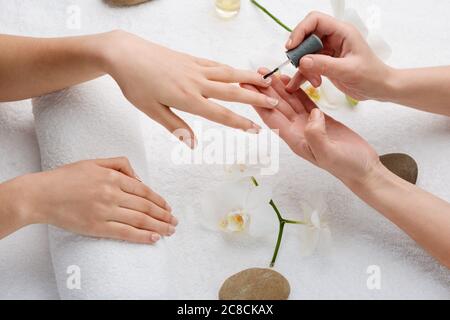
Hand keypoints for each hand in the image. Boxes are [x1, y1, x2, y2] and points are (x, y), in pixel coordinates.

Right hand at [21, 157, 175, 243]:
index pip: (144, 191)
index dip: (159, 201)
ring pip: (139, 220)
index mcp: (112, 177)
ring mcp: (105, 211)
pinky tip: (154, 238)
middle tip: (175, 221)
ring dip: (158, 226)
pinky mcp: (96, 226)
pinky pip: (124, 233)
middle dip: (164, 215)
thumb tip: (140, 179)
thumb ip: (120, 164)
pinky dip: (142, 236)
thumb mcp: (94, 162)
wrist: (41, 194)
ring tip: (169, 230)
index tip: (168, 207)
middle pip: (145, 207)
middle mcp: (112, 194)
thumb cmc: (66, 177)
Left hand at [103, 31, 277, 146]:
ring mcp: (195, 68)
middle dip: (256, 98)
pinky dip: (230, 68)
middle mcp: (196, 83)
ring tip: (266, 81)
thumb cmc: (135, 84)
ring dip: (249, 78)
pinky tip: (238, 71)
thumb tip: (193, 144)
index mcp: (187, 99)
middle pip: (233, 91)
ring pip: (229, 74)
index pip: (221, 114)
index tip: (257, 128)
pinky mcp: (190, 59)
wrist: (125, 54)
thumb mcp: (152, 111)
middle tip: (275, 101)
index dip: (240, 123)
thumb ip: (175, 126)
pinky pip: (215, 64)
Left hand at [242, 70, 379, 184]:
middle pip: (277, 107)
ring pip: (289, 102)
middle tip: (254, 74)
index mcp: (295, 139)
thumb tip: (312, 115)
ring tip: (268, 73)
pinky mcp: (320, 119)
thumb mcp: (329, 153)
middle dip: (264, 91)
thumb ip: (316, 135)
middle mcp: (297, 131)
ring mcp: (308, 125)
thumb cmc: (346, 166)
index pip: (272, 118)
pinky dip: (296, 90)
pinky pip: (304, 102)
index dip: (258, 102)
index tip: (247, 88)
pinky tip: (288, 80)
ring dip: (278, 88)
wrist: (363, 169)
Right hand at [285, 12, 391, 100]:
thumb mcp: (347, 71)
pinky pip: (308, 65)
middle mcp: (334, 38)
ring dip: (303, 67)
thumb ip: (324, 65)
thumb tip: (302, 61)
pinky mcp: (325, 62)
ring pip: (305, 53)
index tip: (292, 47)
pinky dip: (303, 75)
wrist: (380, 88)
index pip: (315, 20)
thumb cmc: (372, 76)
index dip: (300, 31)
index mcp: (342, 32)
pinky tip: (300, 84)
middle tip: (298, 66)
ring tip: (312, 81)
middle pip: (306, 36)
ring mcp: (329, 50)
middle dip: (300, 53)